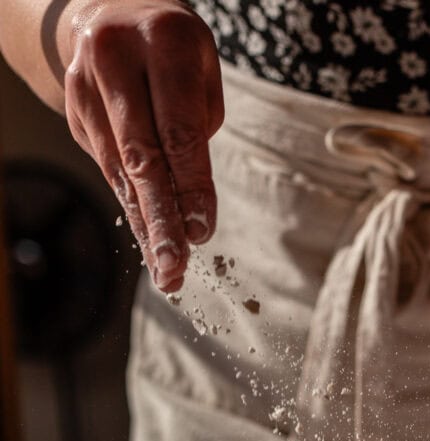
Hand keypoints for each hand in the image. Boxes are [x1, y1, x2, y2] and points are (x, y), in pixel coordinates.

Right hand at [63, 0, 223, 290]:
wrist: (106, 12)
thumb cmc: (172, 50)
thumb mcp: (201, 68)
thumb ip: (198, 127)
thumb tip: (190, 204)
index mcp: (161, 43)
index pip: (178, 131)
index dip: (191, 186)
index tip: (203, 231)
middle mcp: (114, 62)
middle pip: (141, 158)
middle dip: (161, 221)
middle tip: (175, 269)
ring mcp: (85, 89)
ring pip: (120, 173)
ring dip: (146, 228)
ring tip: (166, 274)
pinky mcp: (74, 115)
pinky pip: (110, 172)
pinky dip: (133, 210)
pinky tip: (150, 245)